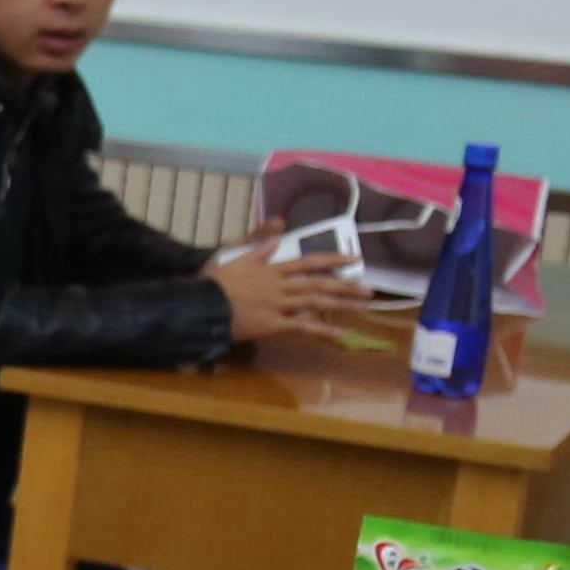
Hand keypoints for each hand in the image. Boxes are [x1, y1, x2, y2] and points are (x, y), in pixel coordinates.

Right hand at [208, 246, 366, 344]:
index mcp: (272, 269)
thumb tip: (278, 234)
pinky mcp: (272, 325)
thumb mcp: (233, 257)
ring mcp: (278, 305)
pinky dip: (321, 331)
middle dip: (345, 286)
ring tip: (363, 306)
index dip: (333, 260)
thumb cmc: (212, 281)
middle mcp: (280, 285)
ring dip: (341, 304)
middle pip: (318, 284)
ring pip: (315, 303)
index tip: (354, 258)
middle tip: (370, 289)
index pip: (308, 262)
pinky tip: (340, 334)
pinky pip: (301, 327)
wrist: (199, 304)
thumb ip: (257, 246)